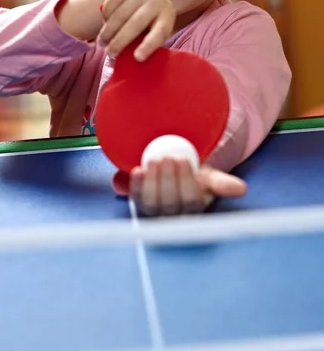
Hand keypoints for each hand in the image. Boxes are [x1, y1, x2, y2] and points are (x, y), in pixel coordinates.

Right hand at [99, 0, 175, 61]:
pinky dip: (106, 14)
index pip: (159, 33)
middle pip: (136, 24)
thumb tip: (131, 62)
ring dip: (109, 30)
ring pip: (121, 14)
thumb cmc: (143, 23)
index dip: (149, 46)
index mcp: (167, 16)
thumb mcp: (148, 33)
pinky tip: (104, 22)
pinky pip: (112, 1)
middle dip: (120, 41)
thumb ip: (142, 44)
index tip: (137, 58)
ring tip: (103, 42)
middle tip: (109, 53)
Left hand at [112, 158, 246, 215]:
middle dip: (168, 180)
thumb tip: (242, 189)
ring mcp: (155, 214)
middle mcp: (174, 218)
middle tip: (167, 157)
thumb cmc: (196, 176)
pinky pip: (136, 198)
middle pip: (170, 204)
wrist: (175, 172)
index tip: (182, 159)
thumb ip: (223, 183)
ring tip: (155, 160)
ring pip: (152, 203)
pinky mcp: (139, 206)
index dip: (186, 181)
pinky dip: (136, 185)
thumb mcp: (211, 178)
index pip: (191, 201)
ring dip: (152, 182)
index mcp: (195, 211)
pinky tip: (138, 170)